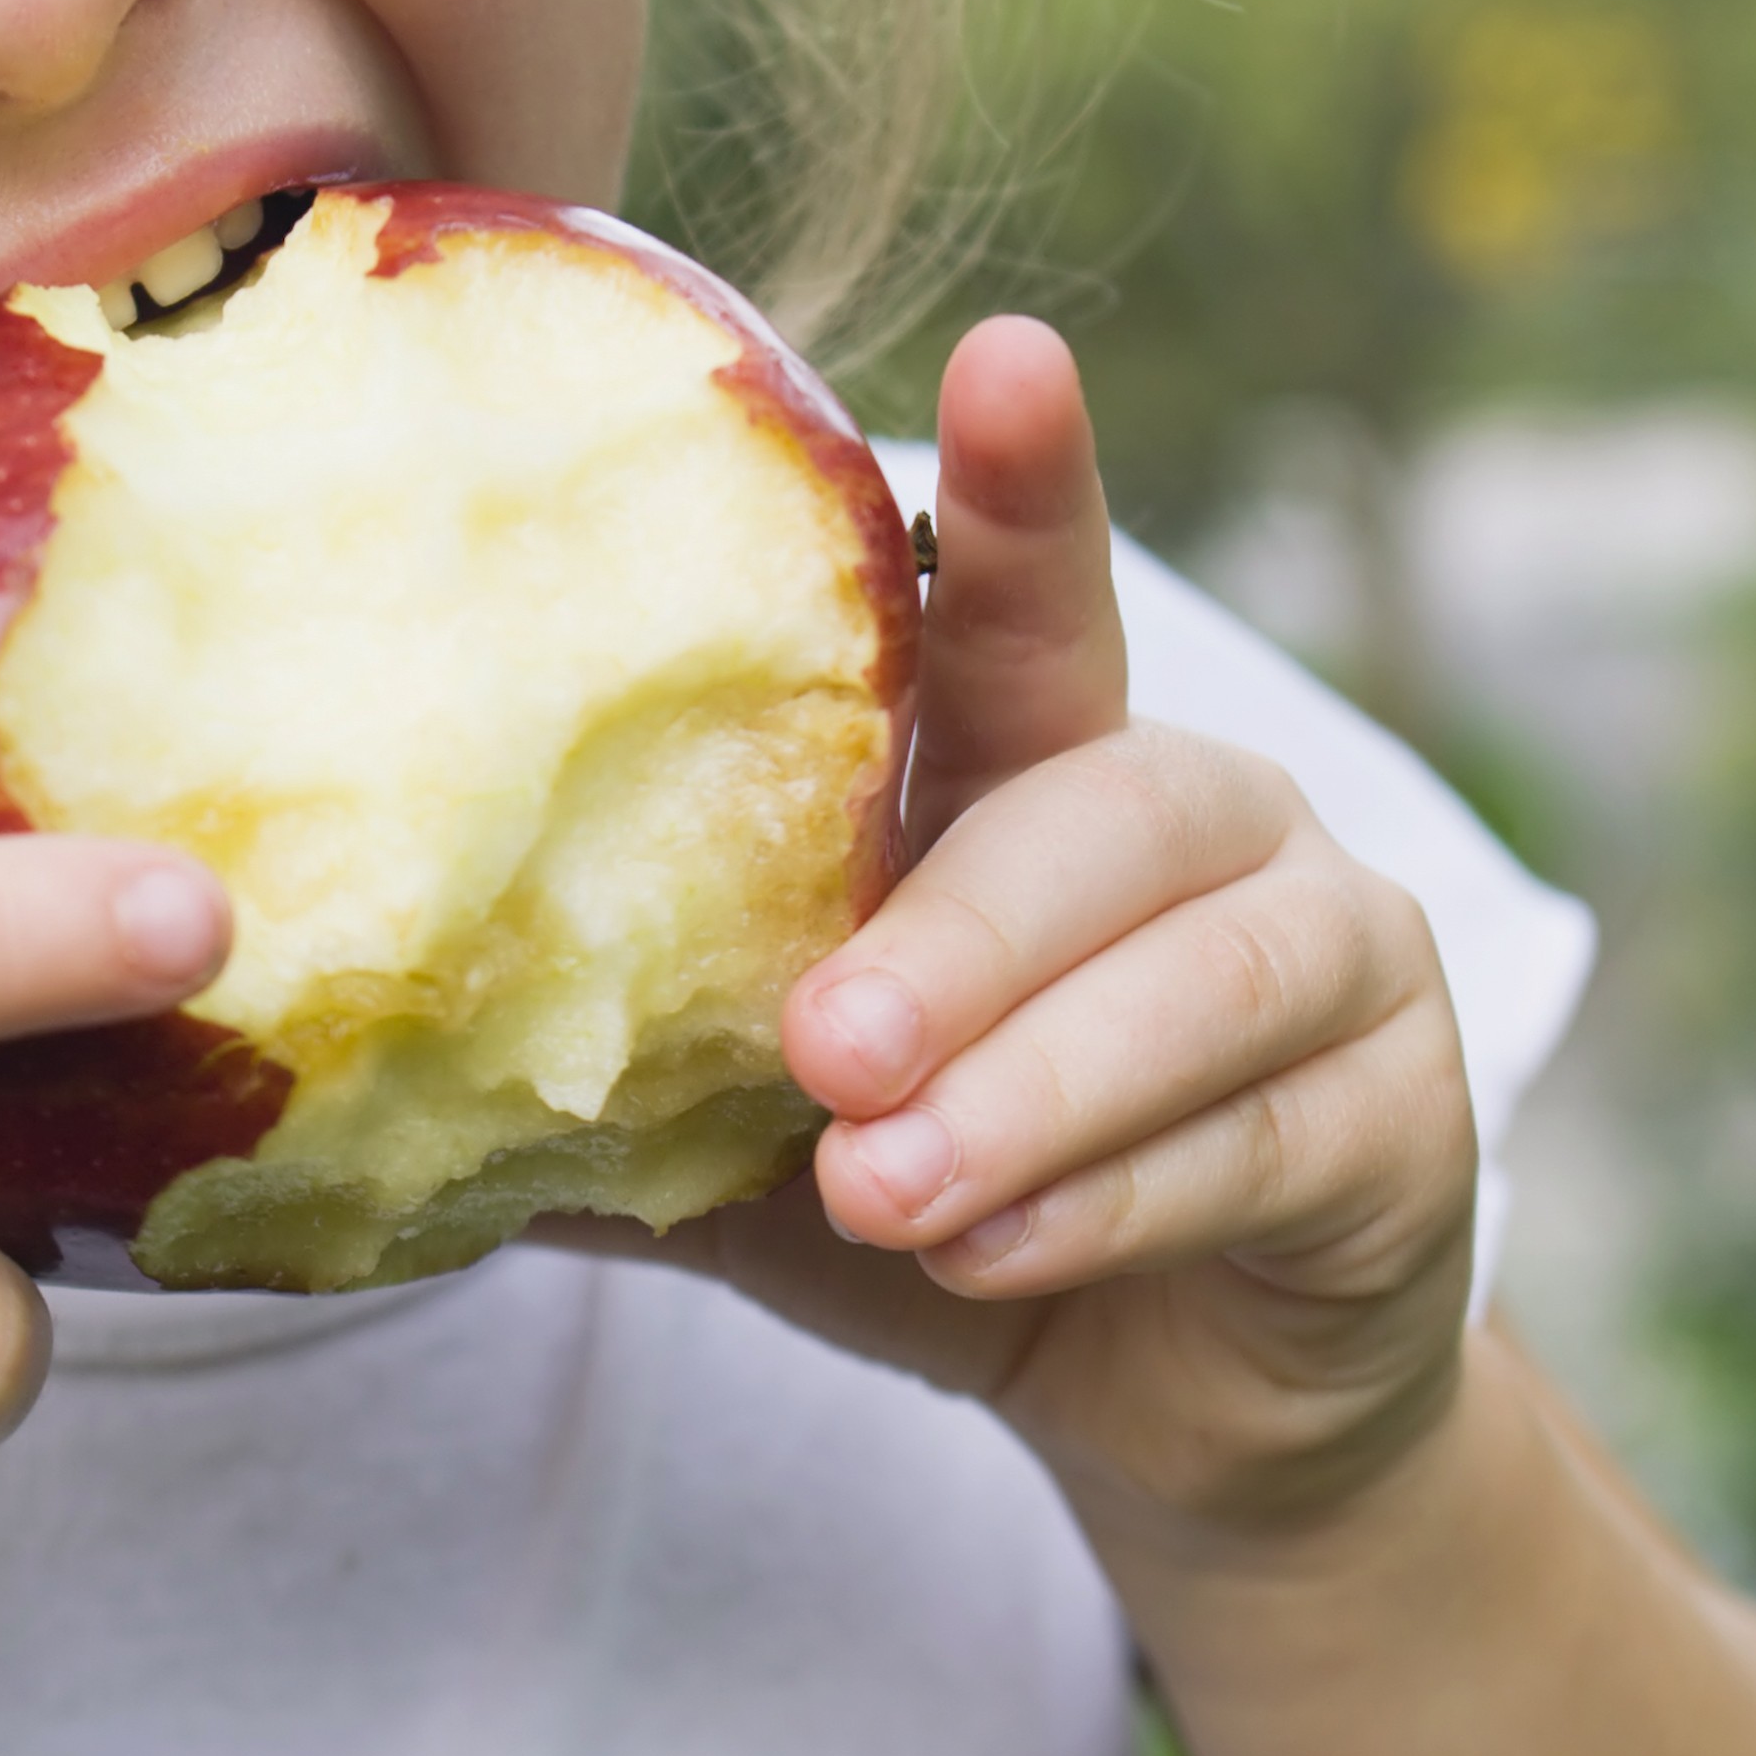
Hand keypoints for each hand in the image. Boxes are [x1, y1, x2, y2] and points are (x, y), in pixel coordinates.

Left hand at [629, 322, 1485, 1566]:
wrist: (1163, 1403)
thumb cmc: (944, 1209)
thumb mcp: (756, 1146)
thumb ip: (618, 1080)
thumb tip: (344, 1069)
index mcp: (1040, 777)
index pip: (1033, 608)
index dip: (1031, 485)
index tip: (1010, 353)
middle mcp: (1213, 825)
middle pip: (1111, 805)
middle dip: (962, 933)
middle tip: (825, 1052)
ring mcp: (1340, 955)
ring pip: (1204, 978)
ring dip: (1032, 1088)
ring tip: (890, 1193)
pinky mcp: (1411, 1118)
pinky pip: (1266, 1135)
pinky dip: (1112, 1201)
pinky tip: (994, 1256)